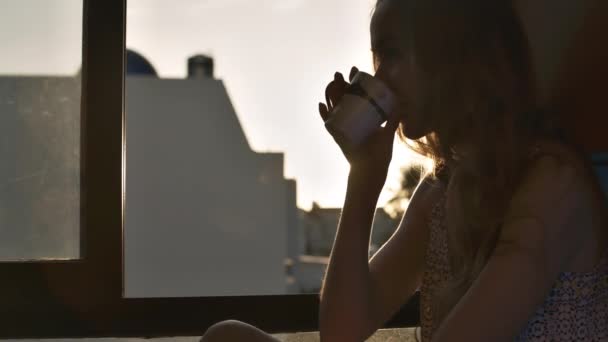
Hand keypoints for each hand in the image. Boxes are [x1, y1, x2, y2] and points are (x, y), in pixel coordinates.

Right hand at [319, 66, 399, 188]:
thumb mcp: (387, 134)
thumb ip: (393, 120)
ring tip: (331, 84)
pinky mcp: (337, 135)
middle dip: (339, 84)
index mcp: (361, 116)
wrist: (371, 170)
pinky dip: (324, 115)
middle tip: (340, 74)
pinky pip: (328, 123)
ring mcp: (342, 127)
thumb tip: (401, 102)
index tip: (355, 70)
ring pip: (334, 107)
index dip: (354, 82)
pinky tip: (322, 105)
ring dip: (330, 95)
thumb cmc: (379, 154)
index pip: (356, 94)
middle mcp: (349, 119)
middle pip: (342, 98)